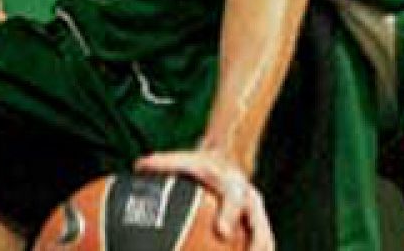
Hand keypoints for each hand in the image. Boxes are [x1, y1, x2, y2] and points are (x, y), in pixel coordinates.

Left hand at [137, 149, 272, 250]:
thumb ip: (164, 164)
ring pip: (264, 242)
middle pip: (259, 226)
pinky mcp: (257, 228)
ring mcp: (257, 216)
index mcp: (234, 185)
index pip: (235, 199)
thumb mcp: (187, 161)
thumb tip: (138, 166)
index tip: (223, 232)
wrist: (228, 161)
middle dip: (255, 245)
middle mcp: (250, 201)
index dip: (230, 215)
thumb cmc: (203, 166)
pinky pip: (261, 247)